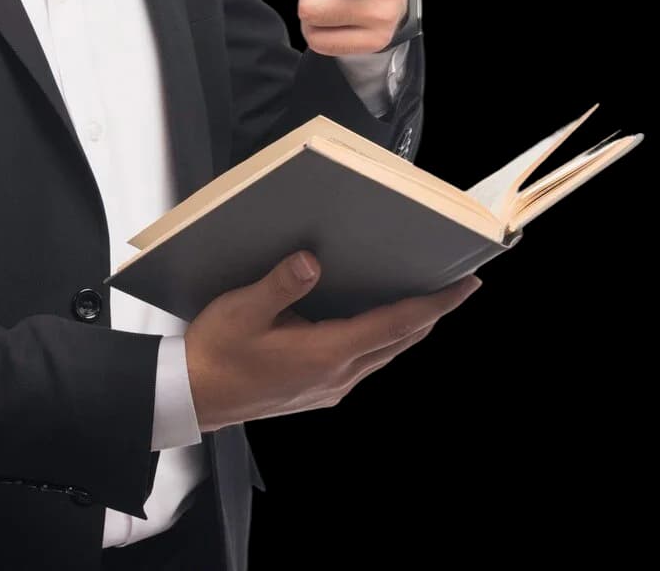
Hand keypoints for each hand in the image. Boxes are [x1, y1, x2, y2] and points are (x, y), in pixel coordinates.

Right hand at [184, 251, 479, 431]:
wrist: (194, 397)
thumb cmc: (215, 355)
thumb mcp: (242, 310)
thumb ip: (281, 285)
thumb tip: (311, 262)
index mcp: (326, 353)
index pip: (396, 324)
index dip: (435, 304)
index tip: (464, 286)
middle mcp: (337, 376)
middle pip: (400, 341)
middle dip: (431, 314)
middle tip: (456, 287)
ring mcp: (330, 388)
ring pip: (384, 354)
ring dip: (407, 328)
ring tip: (423, 302)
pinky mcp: (318, 392)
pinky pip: (365, 363)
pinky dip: (382, 341)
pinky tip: (374, 327)